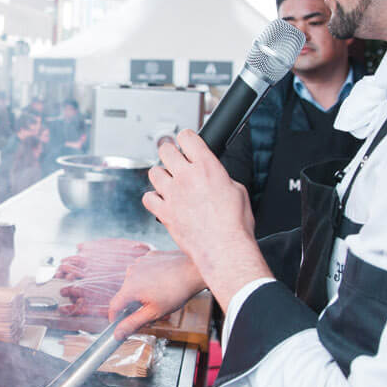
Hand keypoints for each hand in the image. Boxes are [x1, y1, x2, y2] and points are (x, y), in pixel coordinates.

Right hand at [107, 251, 204, 338]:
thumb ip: (132, 324)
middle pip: (126, 294)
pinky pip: (143, 271)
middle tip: (151, 313)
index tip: (119, 324)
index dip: (114, 318)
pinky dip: (149, 279)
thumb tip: (117, 334)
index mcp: (130, 288)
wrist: (193, 271)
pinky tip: (163, 283)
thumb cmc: (176, 292)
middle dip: (135, 305)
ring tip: (160, 297)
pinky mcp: (148, 256)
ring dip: (143, 292)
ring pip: (135, 282)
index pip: (114, 306)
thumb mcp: (154, 313)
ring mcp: (139, 262)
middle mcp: (130, 272)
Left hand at [145, 130, 270, 308]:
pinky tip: (163, 201)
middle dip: (170, 152)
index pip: (187, 137)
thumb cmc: (236, 224)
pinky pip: (148, 197)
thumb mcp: (238, 190)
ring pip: (154, 172)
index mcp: (207, 167)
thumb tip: (213, 176)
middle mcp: (186, 176)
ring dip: (161, 175)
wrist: (225, 249)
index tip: (186, 143)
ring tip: (170, 183)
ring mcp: (172, 194)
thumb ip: (220, 177)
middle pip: (165, 149)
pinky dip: (154, 199)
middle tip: (175, 160)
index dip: (186, 138)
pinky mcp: (163, 212)